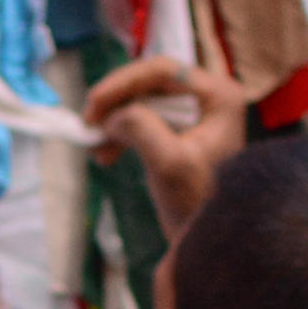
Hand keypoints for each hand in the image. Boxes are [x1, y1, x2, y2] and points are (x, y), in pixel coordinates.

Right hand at [85, 56, 244, 238]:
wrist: (213, 238)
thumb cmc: (199, 202)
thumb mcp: (169, 164)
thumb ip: (141, 129)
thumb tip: (112, 115)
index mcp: (218, 95)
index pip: (163, 70)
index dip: (122, 83)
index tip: (92, 105)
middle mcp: (211, 96)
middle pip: (151, 83)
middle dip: (116, 103)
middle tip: (89, 123)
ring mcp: (197, 113)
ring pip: (144, 101)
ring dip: (115, 121)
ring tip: (96, 148)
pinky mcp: (183, 131)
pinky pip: (145, 120)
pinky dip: (122, 134)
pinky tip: (106, 156)